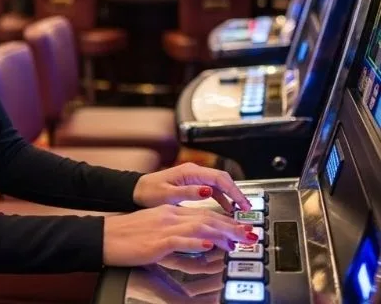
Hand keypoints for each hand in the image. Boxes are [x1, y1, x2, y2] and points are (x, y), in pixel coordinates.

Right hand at [102, 205, 255, 265]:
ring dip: (222, 233)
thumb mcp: (154, 228)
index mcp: (168, 211)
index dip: (225, 221)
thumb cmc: (126, 235)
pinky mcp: (157, 240)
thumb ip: (176, 232)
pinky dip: (197, 241)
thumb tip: (199, 241)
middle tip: (250, 233)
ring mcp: (163, 226)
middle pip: (207, 217)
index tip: (241, 228)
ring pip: (199, 225)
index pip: (203, 213)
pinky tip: (210, 243)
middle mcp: (169, 215)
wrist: (105, 236)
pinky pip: (181, 239)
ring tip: (238, 240)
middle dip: (231, 226)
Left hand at [132, 162, 250, 212]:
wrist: (136, 191)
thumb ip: (188, 193)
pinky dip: (221, 198)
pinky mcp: (191, 184)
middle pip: (222, 180)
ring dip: (230, 196)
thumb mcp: (168, 195)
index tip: (244, 204)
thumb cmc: (148, 193)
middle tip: (246, 209)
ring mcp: (193, 177)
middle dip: (236, 193)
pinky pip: (212, 189)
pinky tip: (225, 208)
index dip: (234, 191)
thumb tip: (208, 191)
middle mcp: (194, 172)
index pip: (219, 178)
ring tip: (238, 211)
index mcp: (190, 172)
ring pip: (218, 185)